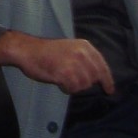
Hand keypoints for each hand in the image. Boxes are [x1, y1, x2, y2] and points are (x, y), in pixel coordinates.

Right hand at [0, 31, 114, 95]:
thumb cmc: (47, 51)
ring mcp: (74, 63)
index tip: (109, 90)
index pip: (102, 67)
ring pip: (84, 85)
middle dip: (85, 83)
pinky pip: (73, 88)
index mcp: (85, 46)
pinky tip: (59, 82)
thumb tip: (97, 77)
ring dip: (74, 86)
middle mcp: (82, 54)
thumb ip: (84, 59)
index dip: (107, 80)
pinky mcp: (65, 73)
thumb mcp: (70, 49)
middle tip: (72, 81)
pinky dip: (66, 88)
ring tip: (62, 78)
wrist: (27, 50)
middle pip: (94, 78)